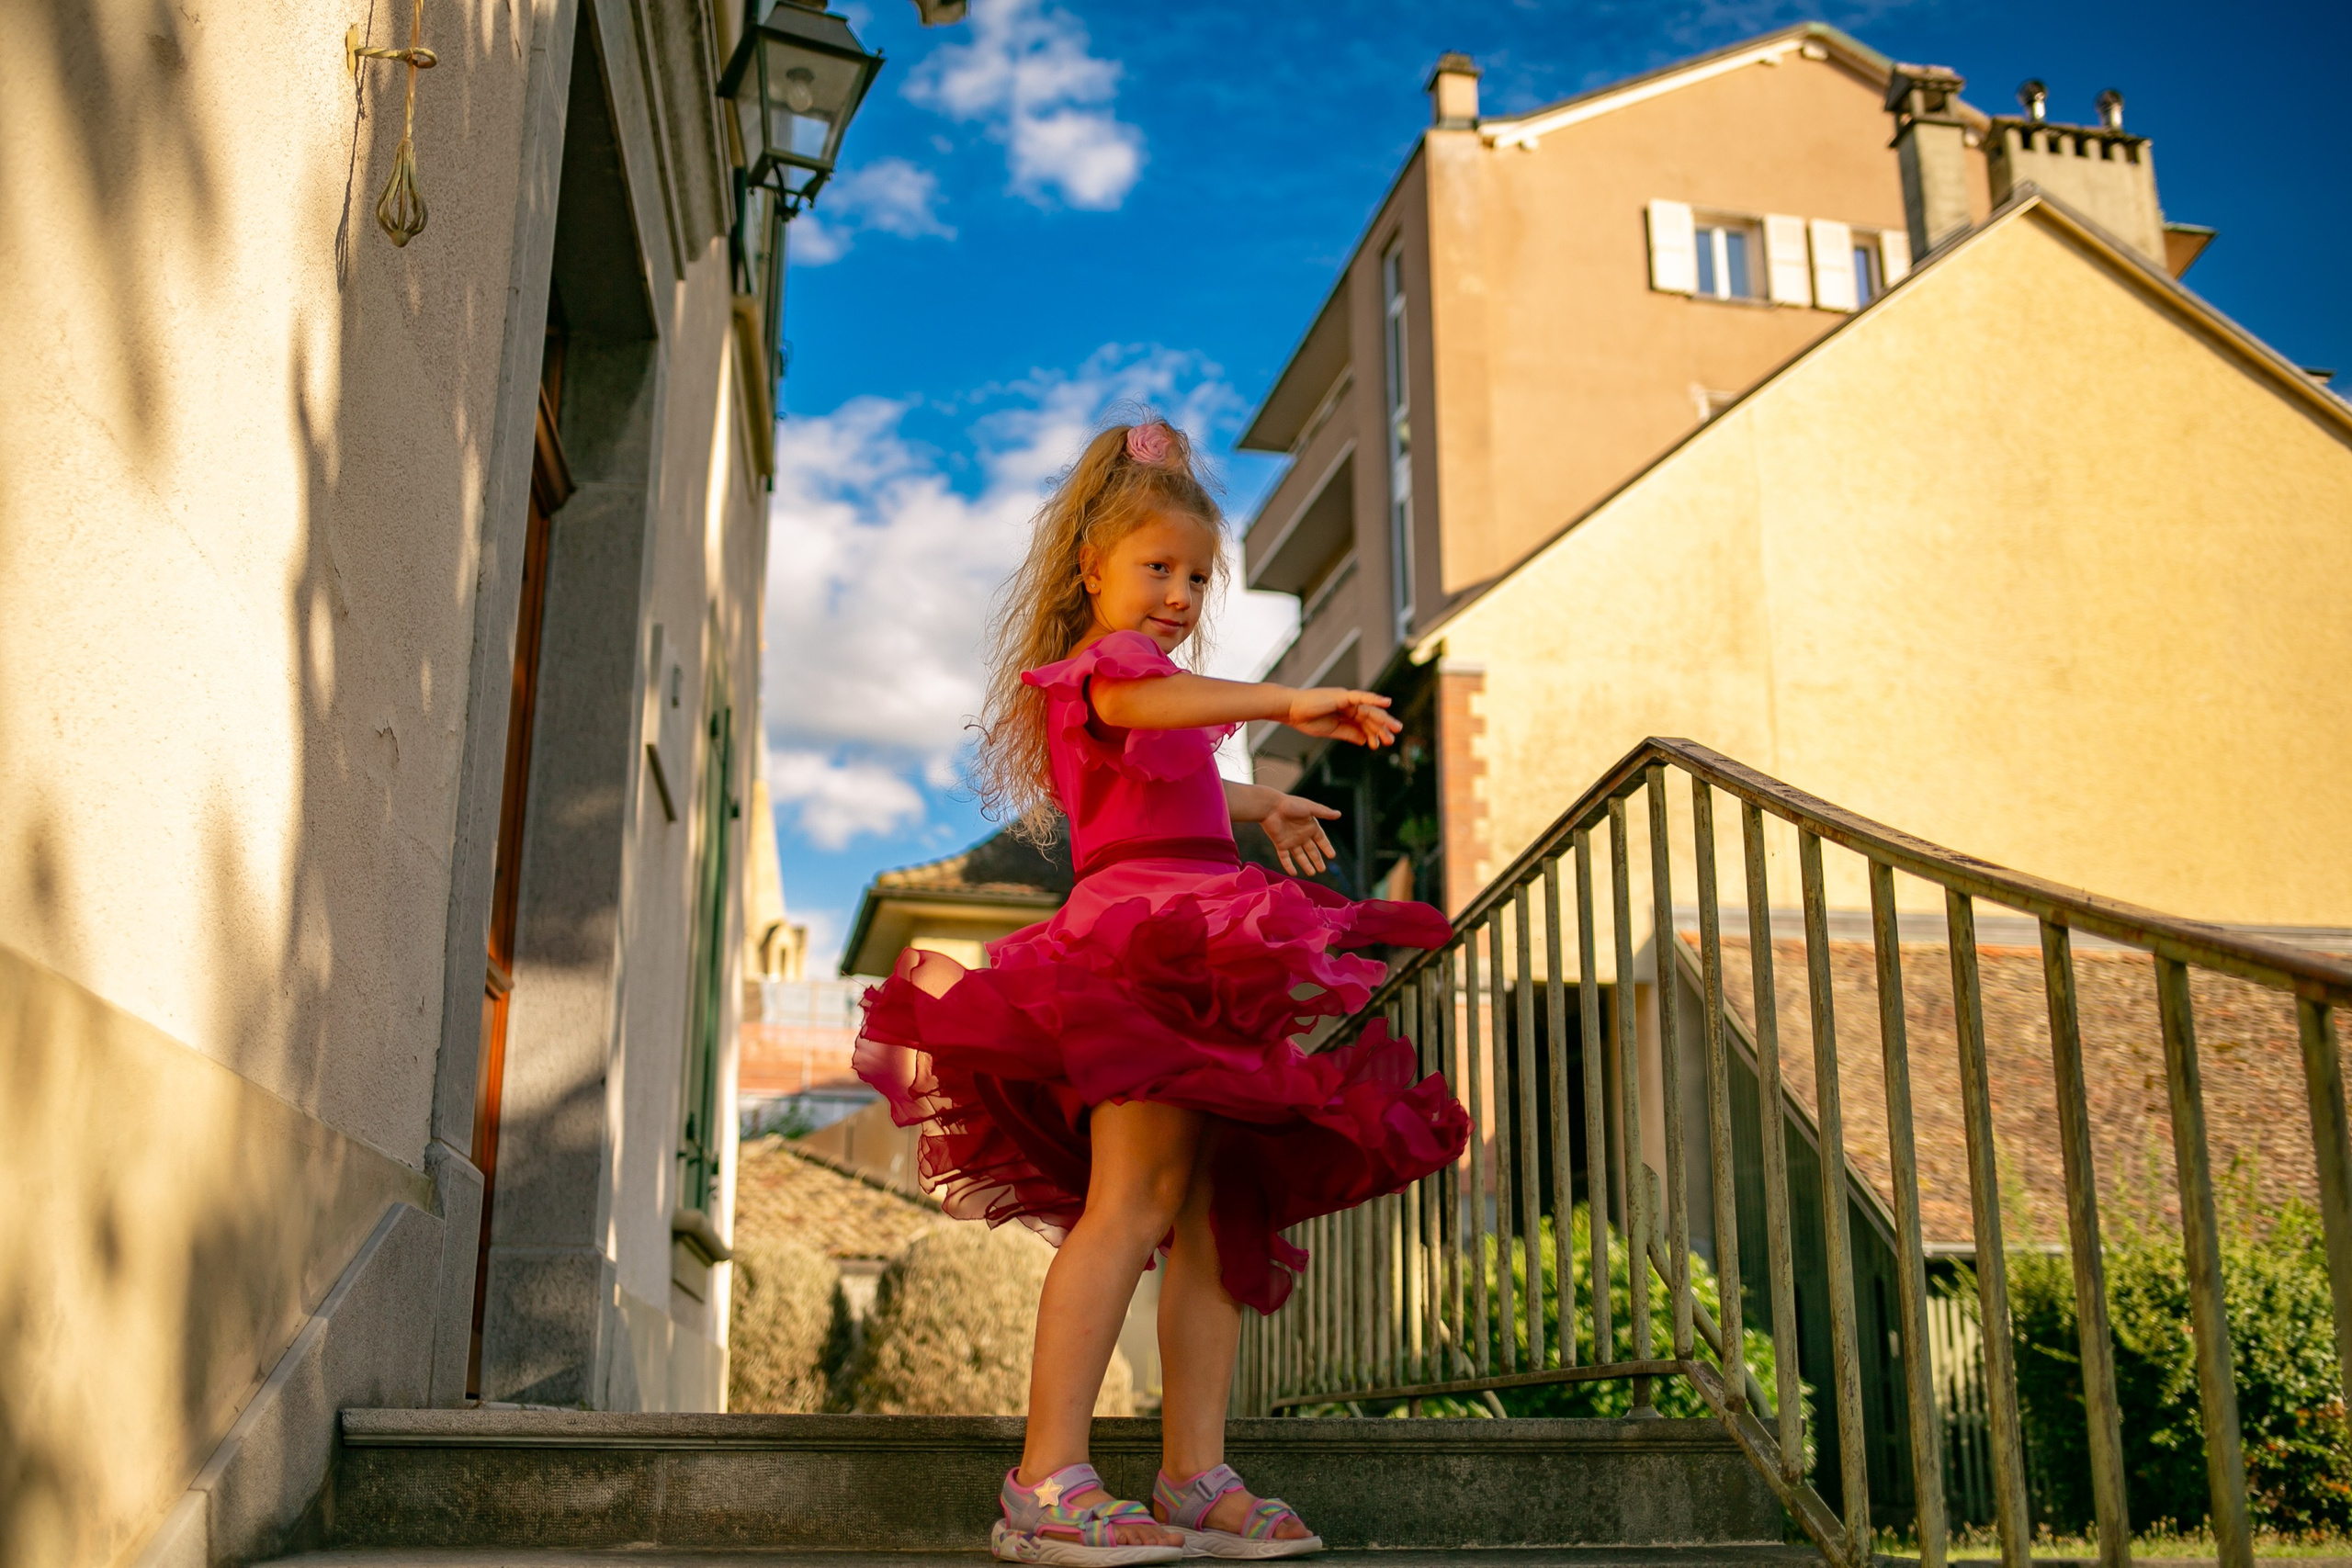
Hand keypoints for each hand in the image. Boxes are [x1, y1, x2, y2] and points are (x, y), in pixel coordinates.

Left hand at [1262, 793, 1341, 876]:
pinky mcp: (1280, 844)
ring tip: (1312, 874)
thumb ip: (1323, 812)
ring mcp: (1290, 840)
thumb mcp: (1309, 808)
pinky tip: (1293, 873)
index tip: (1332, 856)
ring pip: (1300, 856)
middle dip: (1317, 860)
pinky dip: (1288, 865)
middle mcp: (1301, 835)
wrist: (1270, 806)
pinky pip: (1285, 857)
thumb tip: (1339, 814)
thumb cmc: (1290, 804)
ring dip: (1305, 865)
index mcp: (1310, 826)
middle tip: (1322, 870)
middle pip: (1311, 850)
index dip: (1326, 847)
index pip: (1321, 840)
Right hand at [1284, 687, 1400, 748]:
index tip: (1376, 746)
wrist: (1290, 710)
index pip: (1363, 724)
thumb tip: (1365, 740)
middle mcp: (1348, 705)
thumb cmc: (1306, 719)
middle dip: (1381, 728)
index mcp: (1344, 714)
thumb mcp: (1331, 731)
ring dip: (1382, 719)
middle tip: (1392, 740)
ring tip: (1394, 729)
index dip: (1372, 735)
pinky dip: (1374, 699)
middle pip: (1369, 717)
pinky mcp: (1342, 695)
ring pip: (1369, 709)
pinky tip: (1386, 703)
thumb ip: (1348, 734)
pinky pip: (1361, 697)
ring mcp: (1346, 699)